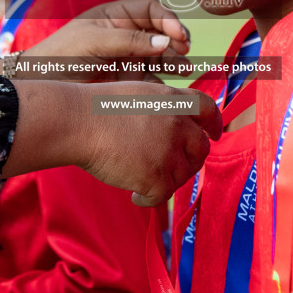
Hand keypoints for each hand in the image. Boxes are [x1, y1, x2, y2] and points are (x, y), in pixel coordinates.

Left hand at [1, 0, 190, 81]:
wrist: (43, 84)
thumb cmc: (62, 54)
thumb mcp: (94, 42)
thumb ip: (129, 41)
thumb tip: (165, 42)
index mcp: (117, 16)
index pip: (151, 10)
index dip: (167, 19)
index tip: (178, 33)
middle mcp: (127, 35)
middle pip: (161, 33)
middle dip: (175, 40)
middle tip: (184, 50)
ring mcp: (130, 58)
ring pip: (161, 56)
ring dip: (175, 60)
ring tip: (184, 68)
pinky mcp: (129, 81)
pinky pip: (153, 80)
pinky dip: (165, 83)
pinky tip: (172, 89)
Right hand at [5, 80, 220, 205]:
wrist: (78, 123)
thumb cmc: (96, 108)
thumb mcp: (138, 93)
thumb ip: (162, 108)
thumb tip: (174, 128)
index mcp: (172, 100)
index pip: (207, 109)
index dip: (214, 122)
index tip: (214, 133)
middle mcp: (177, 124)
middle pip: (201, 148)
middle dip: (191, 160)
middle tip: (174, 168)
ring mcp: (169, 151)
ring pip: (182, 174)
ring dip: (167, 180)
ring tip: (143, 180)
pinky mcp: (157, 177)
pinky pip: (163, 195)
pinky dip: (149, 198)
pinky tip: (135, 195)